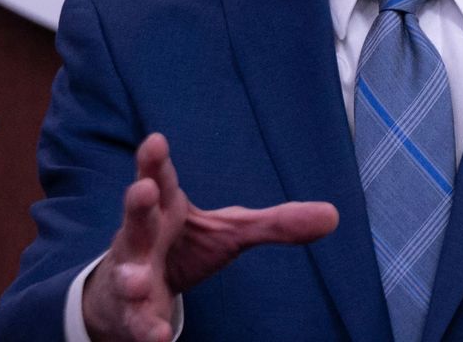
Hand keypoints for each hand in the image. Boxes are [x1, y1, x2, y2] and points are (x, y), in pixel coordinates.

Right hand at [80, 132, 338, 341]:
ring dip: (131, 276)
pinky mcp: (130, 310)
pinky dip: (146, 328)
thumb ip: (275, 223)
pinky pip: (137, 320)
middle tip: (142, 190)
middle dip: (138, 204)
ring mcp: (131, 272)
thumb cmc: (183, 245)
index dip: (155, 161)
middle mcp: (143, 236)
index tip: (156, 141)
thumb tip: (334, 215)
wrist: (136, 289)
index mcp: (166, 207)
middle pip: (137, 217)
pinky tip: (157, 337)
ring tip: (138, 280)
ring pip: (128, 272)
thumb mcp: (231, 231)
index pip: (161, 178)